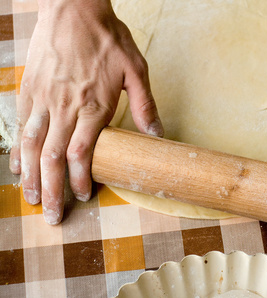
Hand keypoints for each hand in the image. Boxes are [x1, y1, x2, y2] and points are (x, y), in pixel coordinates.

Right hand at [9, 0, 162, 224]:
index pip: (83, 153)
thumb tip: (157, 135)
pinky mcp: (29, 90)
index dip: (81, 179)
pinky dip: (18, 149)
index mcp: (92, 106)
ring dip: (32, 176)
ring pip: (33, 146)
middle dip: (53, 189)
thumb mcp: (136, 69)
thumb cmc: (107, 38)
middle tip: (52, 215)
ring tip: (33, 199)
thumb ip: (144, 105)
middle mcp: (64, 108)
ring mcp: (43, 100)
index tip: (83, 196)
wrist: (73, 8)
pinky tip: (17, 166)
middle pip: (54, 158)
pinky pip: (21, 125)